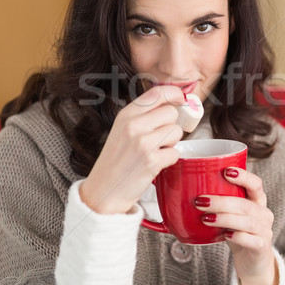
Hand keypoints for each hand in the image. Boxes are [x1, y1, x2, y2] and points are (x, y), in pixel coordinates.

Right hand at [80, 85, 184, 213]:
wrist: (104, 191)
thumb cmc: (117, 160)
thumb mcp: (122, 130)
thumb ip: (143, 115)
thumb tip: (172, 104)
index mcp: (126, 115)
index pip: (156, 92)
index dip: (174, 93)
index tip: (180, 99)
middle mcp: (133, 126)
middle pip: (171, 113)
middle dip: (171, 125)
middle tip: (159, 138)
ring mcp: (143, 143)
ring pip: (176, 132)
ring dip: (171, 143)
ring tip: (155, 151)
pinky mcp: (152, 161)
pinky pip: (175, 152)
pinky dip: (169, 159)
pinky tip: (155, 163)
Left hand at [195, 168, 277, 284]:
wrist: (252, 259)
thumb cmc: (237, 231)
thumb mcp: (230, 213)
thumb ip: (219, 202)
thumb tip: (185, 189)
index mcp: (257, 200)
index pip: (255, 183)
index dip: (243, 176)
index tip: (226, 171)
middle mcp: (264, 213)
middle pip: (245, 204)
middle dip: (221, 201)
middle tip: (201, 201)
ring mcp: (265, 230)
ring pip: (247, 222)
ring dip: (225, 218)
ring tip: (206, 218)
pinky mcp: (261, 247)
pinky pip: (250, 240)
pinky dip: (237, 237)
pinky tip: (224, 235)